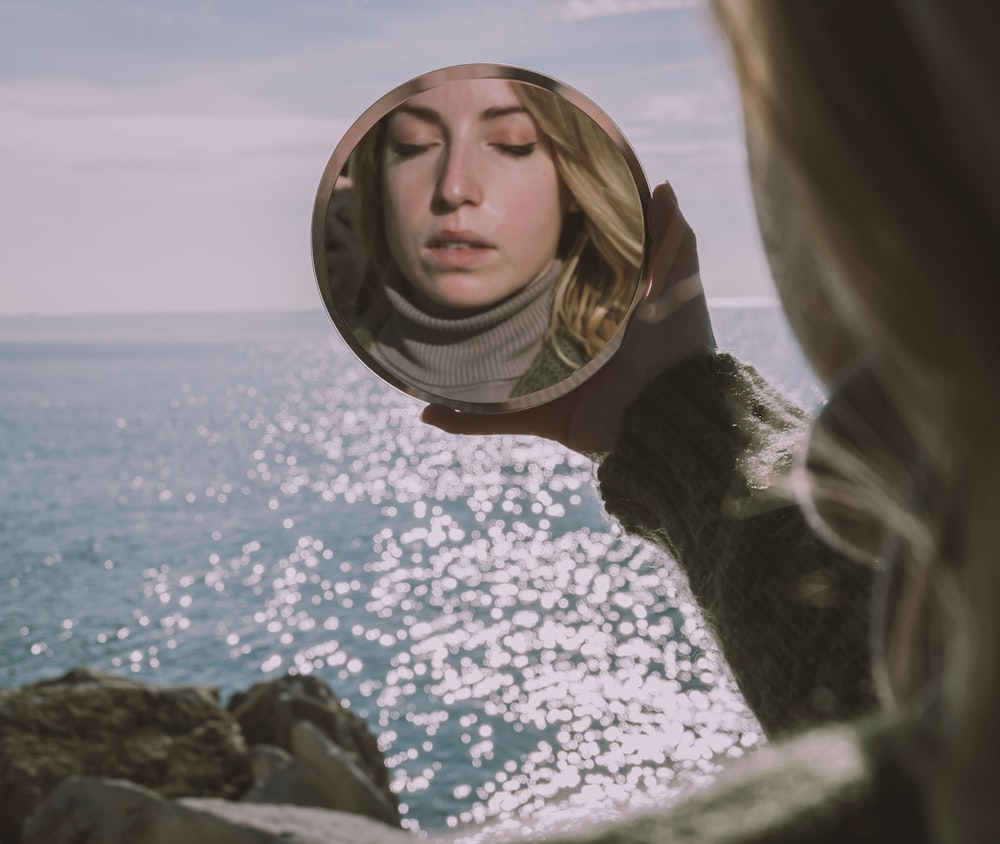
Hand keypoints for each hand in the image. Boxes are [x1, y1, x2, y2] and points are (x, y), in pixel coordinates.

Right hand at [420, 181, 714, 453]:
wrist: (669, 412)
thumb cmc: (675, 346)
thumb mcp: (678, 284)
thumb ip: (670, 238)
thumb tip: (661, 184)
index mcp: (594, 313)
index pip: (555, 281)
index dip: (528, 261)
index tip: (494, 235)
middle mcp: (567, 347)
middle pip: (515, 326)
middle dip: (480, 314)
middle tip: (442, 288)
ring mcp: (551, 384)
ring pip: (494, 372)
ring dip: (459, 364)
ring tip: (419, 345)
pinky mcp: (543, 415)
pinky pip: (493, 421)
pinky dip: (460, 419)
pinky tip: (423, 410)